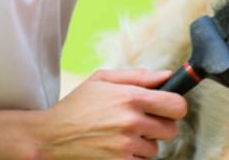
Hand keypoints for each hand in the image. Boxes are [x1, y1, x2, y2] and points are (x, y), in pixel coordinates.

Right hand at [37, 69, 187, 158]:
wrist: (52, 137)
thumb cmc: (77, 106)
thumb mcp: (103, 80)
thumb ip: (139, 76)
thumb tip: (168, 76)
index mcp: (130, 97)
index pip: (177, 105)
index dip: (175, 106)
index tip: (167, 107)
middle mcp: (131, 122)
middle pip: (171, 129)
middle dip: (160, 126)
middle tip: (142, 122)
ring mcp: (127, 146)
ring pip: (156, 148)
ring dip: (144, 143)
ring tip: (122, 135)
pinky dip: (134, 157)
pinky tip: (118, 147)